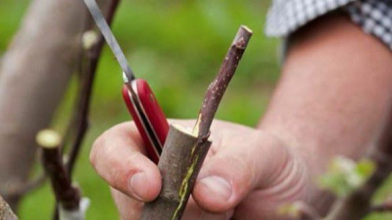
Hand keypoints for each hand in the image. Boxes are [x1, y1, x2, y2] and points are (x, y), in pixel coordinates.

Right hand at [90, 119, 308, 218]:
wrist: (283, 193)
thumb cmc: (267, 161)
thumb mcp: (262, 153)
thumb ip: (237, 166)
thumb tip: (205, 193)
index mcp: (161, 141)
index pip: (114, 147)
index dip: (121, 166)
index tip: (152, 186)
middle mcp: (153, 178)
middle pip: (131, 200)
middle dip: (174, 207)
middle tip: (222, 206)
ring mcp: (160, 213)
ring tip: (230, 213)